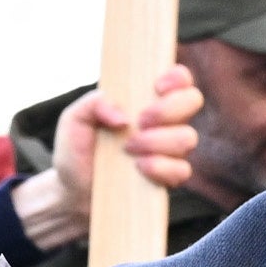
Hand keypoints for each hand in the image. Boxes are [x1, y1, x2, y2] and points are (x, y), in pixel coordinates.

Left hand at [18, 63, 203, 255]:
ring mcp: (169, 149)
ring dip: (159, 141)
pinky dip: (161, 167)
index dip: (176, 77)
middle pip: (193, 100)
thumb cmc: (77, 149)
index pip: (179, 78)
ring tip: (129, 149)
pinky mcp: (168, 177)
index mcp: (145, 99)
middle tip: (141, 121)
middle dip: (168, 109)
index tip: (156, 87)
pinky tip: (139, 168)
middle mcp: (164, 121)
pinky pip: (182, 170)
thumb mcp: (74, 118)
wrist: (72, 190)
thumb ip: (93, 103)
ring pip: (187, 137)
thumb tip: (123, 117)